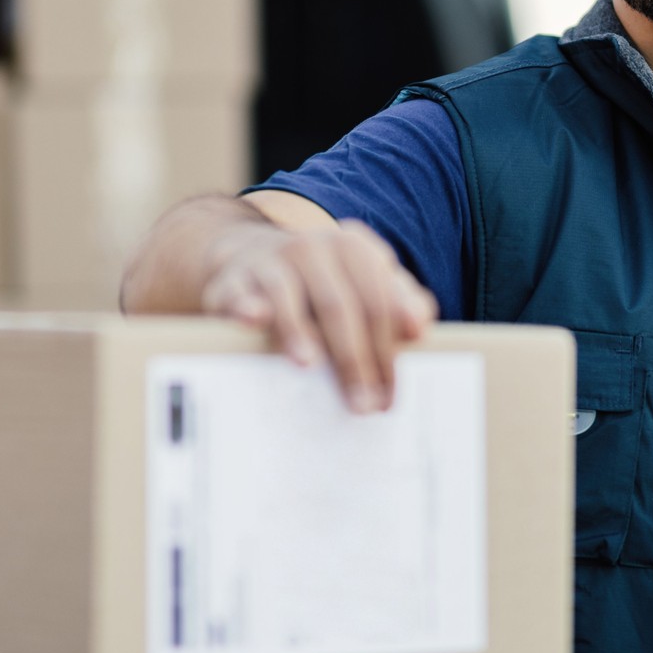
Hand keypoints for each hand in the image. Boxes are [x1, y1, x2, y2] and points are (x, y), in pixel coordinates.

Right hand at [201, 220, 438, 412]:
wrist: (255, 257)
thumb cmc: (324, 284)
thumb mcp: (367, 284)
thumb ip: (402, 303)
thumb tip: (419, 327)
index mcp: (354, 248)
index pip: (379, 302)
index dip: (387, 350)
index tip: (390, 394)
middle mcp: (312, 247)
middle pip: (340, 306)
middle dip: (353, 359)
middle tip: (361, 405)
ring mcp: (270, 260)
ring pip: (289, 296)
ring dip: (299, 331)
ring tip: (309, 366)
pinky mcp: (233, 277)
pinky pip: (239, 293)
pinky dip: (245, 306)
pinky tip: (253, 321)